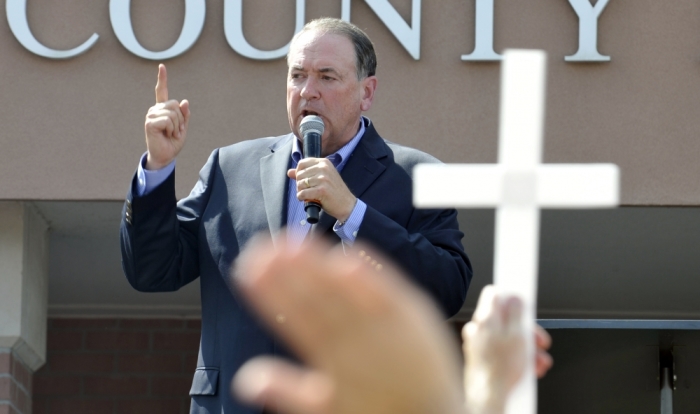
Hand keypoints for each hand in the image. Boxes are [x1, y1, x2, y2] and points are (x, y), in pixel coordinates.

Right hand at [144, 64, 190, 169]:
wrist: (166, 156)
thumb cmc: (173, 143)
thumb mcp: (183, 127)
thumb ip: (184, 115)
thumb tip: (184, 101)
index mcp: (163, 109)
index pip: (161, 91)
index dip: (162, 79)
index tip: (162, 66)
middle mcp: (155, 110)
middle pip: (174, 104)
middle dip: (181, 119)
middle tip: (176, 130)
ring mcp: (151, 115)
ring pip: (172, 113)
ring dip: (177, 126)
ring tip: (171, 133)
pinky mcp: (149, 123)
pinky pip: (168, 120)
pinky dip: (172, 129)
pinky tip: (167, 134)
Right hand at [231, 235, 463, 413]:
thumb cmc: (377, 411)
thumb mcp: (329, 409)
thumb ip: (289, 393)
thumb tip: (246, 379)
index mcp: (334, 366)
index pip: (297, 322)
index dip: (272, 295)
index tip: (248, 271)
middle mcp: (359, 345)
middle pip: (318, 302)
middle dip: (288, 275)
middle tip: (262, 248)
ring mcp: (388, 328)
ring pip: (348, 292)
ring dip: (320, 265)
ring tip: (294, 242)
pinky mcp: (415, 316)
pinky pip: (389, 291)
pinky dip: (370, 274)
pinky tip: (348, 255)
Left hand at [288, 158, 355, 221]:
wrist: (347, 204)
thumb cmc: (333, 191)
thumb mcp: (322, 178)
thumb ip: (306, 173)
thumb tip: (289, 172)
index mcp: (324, 162)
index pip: (302, 163)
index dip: (299, 173)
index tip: (304, 181)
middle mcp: (324, 168)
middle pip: (299, 174)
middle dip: (300, 184)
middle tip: (308, 191)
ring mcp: (323, 179)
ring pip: (300, 184)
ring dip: (301, 192)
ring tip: (309, 195)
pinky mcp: (322, 190)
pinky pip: (302, 193)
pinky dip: (302, 198)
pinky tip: (307, 199)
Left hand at [462, 286, 552, 413]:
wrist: (486, 396)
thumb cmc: (500, 369)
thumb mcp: (517, 336)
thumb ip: (516, 313)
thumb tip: (515, 297)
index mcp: (486, 318)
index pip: (495, 294)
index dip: (512, 296)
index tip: (524, 300)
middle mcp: (478, 328)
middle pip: (505, 318)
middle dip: (526, 330)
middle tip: (539, 341)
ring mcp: (477, 343)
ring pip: (505, 337)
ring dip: (525, 347)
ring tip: (538, 362)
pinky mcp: (479, 358)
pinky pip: (500, 350)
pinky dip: (515, 356)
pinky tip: (528, 369)